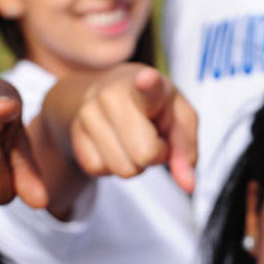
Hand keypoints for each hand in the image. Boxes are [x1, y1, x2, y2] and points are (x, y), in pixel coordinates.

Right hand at [70, 65, 197, 192]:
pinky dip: (112, 165)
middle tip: (151, 137)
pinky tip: (114, 144)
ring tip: (132, 138)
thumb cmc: (154, 107)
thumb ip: (186, 150)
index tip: (148, 79)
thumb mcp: (180, 119)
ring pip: (123, 169)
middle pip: (144, 154)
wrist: (108, 90)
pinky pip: (100, 171)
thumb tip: (187, 185)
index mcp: (149, 84)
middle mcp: (113, 94)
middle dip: (154, 156)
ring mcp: (89, 112)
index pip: (149, 86)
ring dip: (134, 163)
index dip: (148, 84)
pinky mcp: (75, 132)